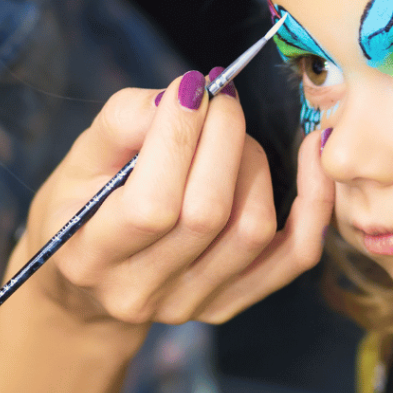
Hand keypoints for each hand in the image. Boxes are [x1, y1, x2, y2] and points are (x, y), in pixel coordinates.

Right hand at [13, 71, 333, 331]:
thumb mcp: (79, 161)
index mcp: (90, 256)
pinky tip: (311, 154)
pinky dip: (313, 203)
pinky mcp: (230, 303)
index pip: (151, 206)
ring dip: (253, 161)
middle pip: (208, 214)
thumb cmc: (79, 208)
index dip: (178, 139)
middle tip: (218, 100)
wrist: (87, 286)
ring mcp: (190, 304)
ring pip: (252, 228)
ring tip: (230, 133)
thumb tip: (188, 95)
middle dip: (223, 138)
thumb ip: (124, 122)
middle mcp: (139, 291)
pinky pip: (294, 256)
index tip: (189, 88)